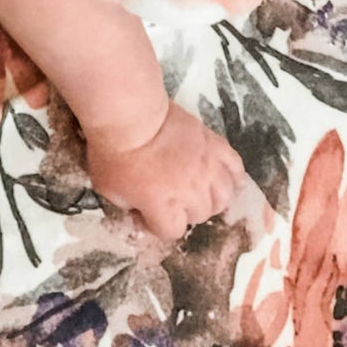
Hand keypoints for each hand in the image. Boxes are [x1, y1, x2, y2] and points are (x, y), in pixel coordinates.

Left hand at [86, 102, 243, 240]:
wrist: (132, 114)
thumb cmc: (115, 153)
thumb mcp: (109, 189)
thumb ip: (128, 206)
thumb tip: (140, 210)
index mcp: (164, 207)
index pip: (171, 232)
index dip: (155, 225)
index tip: (142, 211)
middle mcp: (192, 193)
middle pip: (199, 215)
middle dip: (182, 211)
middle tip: (168, 195)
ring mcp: (208, 169)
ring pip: (224, 197)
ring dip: (211, 198)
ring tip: (198, 190)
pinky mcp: (216, 147)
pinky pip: (236, 168)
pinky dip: (233, 177)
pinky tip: (223, 177)